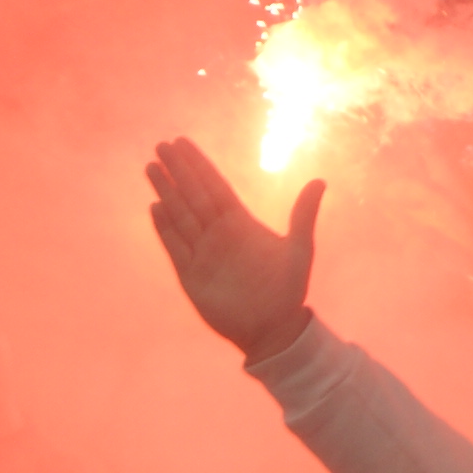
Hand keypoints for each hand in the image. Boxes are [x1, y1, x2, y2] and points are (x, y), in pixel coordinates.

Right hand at [145, 137, 320, 363]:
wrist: (273, 329)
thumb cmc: (288, 290)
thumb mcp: (299, 250)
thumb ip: (304, 216)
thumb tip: (320, 180)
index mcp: (241, 223)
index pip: (216, 187)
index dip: (199, 165)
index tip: (182, 143)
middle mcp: (219, 234)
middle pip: (194, 195)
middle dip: (178, 171)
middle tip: (161, 145)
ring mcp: (203, 253)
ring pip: (181, 216)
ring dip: (167, 192)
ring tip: (152, 167)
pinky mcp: (191, 275)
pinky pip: (175, 246)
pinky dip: (165, 228)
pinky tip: (156, 207)